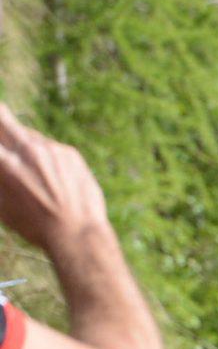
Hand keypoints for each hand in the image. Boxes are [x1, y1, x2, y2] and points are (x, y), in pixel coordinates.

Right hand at [0, 107, 110, 255]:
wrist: (78, 234)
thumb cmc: (33, 225)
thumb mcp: (1, 204)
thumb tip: (2, 163)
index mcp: (4, 164)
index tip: (0, 149)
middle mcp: (27, 150)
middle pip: (1, 114)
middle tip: (2, 134)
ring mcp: (50, 148)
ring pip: (26, 134)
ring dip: (22, 147)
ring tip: (32, 176)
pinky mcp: (69, 152)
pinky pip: (48, 147)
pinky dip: (44, 157)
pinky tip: (52, 180)